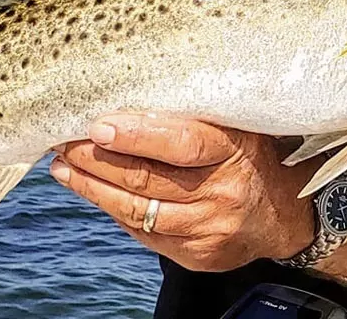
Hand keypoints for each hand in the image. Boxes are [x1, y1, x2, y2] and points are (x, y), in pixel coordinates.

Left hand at [50, 114, 314, 270]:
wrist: (283, 213)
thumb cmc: (249, 153)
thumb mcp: (234, 122)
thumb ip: (192, 110)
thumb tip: (129, 91)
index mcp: (234, 150)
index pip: (181, 143)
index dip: (136, 135)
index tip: (97, 125)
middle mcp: (222, 193)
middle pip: (147, 179)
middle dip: (96, 160)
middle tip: (63, 141)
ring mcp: (208, 230)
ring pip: (136, 210)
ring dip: (92, 188)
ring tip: (63, 167)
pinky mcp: (196, 256)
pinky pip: (143, 232)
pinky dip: (113, 210)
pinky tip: (92, 190)